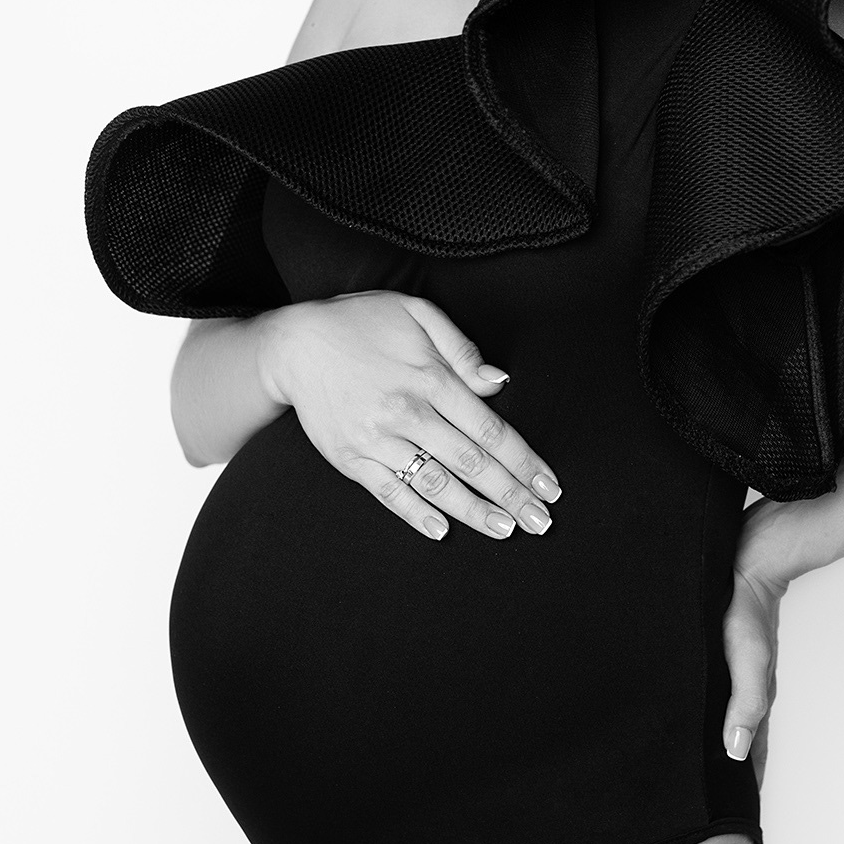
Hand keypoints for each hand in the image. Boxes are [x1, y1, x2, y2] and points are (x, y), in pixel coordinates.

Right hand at [257, 289, 561, 543]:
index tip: (550, 486)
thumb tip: (498, 382)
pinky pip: (389, 493)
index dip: (524, 462)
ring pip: (435, 483)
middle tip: (541, 521)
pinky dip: (416, 514)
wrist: (293, 344)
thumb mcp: (416, 312)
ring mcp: (377, 440)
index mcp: (431, 378)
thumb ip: (461, 349)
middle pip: (471, 463)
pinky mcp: (351, 458)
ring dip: (474, 511)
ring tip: (505, 529)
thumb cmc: (361, 322)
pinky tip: (442, 530)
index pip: (490, 431)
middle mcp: (408, 413)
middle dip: (512, 495)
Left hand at [721, 496, 799, 790]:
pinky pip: (718, 692)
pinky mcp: (722, 650)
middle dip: (726, 776)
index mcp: (752, 696)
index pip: (749, 755)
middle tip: (706, 808)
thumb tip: (735, 752)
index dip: (740, 788)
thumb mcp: (747, 653)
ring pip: (726, 720)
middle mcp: (744, 688)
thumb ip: (746, 700)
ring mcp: (735, 670)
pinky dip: (709, 713)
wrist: (755, 550)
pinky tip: (692, 714)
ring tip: (696, 774)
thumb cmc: (747, 600)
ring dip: (714, 745)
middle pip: (738, 743)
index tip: (728, 825)